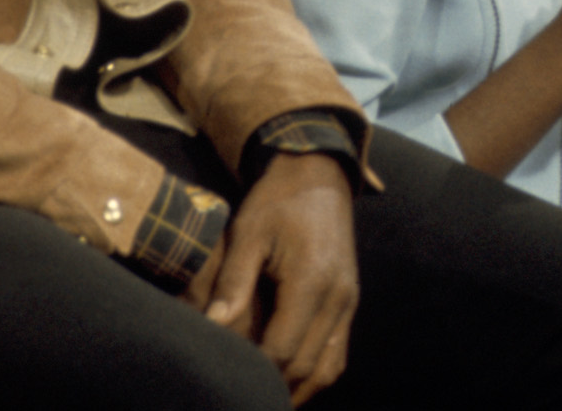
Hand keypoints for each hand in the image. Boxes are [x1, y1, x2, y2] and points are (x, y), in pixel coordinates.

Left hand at [189, 154, 357, 404]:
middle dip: (274, 389)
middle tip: (241, 398)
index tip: (225, 385)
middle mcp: (338, 297)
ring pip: (328, 368)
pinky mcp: (349, 300)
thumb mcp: (248, 234)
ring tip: (264, 398)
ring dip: (298, 390)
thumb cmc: (277, 201)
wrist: (318, 173)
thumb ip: (233, 283)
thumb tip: (212, 327)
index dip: (254, 373)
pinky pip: (338, 352)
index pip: (283, 349)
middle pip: (307, 366)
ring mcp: (348, 300)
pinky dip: (316, 374)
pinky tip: (289, 381)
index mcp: (312, 280)